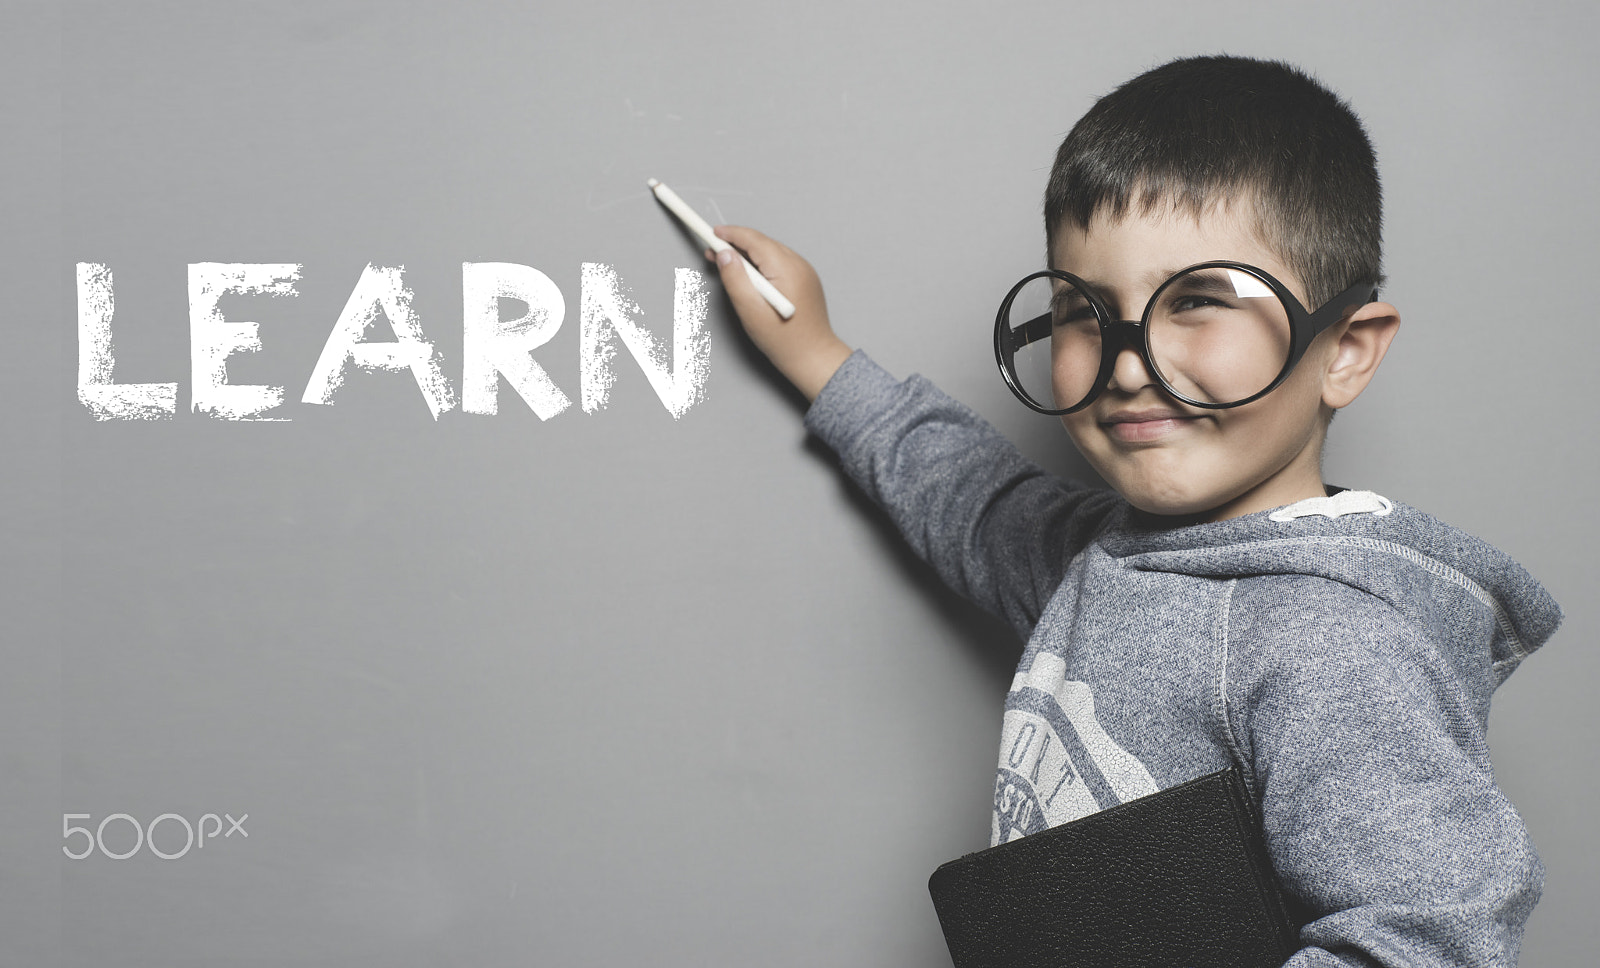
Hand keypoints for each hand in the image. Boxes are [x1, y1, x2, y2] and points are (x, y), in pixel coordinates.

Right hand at [706, 225, 852, 400]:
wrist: (813, 357)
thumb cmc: (784, 340)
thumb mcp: (750, 311)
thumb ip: (735, 279)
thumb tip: (724, 255)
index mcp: (787, 269)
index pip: (754, 240)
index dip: (730, 234)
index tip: (712, 233)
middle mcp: (799, 265)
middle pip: (762, 243)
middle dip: (736, 244)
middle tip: (713, 252)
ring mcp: (805, 271)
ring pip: (770, 252)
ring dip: (747, 254)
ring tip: (728, 265)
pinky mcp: (805, 280)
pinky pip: (779, 263)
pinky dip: (761, 264)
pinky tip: (749, 275)